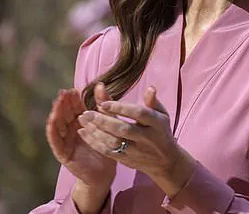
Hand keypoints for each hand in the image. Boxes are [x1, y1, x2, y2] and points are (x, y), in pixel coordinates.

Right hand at [45, 83, 115, 189]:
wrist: (105, 172)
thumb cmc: (106, 147)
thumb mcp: (107, 123)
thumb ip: (104, 106)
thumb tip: (101, 84)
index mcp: (81, 123)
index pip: (75, 108)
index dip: (73, 99)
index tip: (73, 89)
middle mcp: (71, 130)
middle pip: (65, 114)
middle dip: (64, 103)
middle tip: (64, 92)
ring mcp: (65, 141)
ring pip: (58, 124)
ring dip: (56, 113)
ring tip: (57, 102)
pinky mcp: (62, 152)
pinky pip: (55, 140)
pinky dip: (52, 130)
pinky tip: (52, 120)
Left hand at [77, 86, 195, 193]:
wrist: (165, 161)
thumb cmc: (161, 131)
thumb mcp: (162, 115)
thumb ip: (153, 102)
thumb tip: (150, 88)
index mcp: (157, 123)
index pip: (138, 113)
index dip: (121, 108)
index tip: (104, 102)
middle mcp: (147, 138)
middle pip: (123, 129)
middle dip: (103, 120)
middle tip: (86, 112)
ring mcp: (136, 151)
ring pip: (114, 142)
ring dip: (96, 131)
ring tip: (83, 120)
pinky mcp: (127, 160)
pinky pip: (109, 152)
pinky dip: (95, 143)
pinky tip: (84, 133)